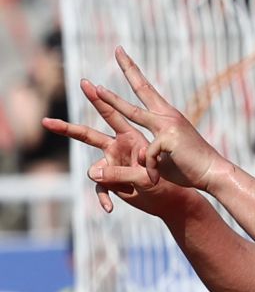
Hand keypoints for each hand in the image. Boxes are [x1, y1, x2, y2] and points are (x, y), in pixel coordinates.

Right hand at [43, 74, 182, 215]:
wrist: (171, 199)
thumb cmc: (165, 181)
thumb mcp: (143, 177)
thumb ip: (119, 174)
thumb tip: (93, 173)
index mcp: (129, 136)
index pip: (110, 115)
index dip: (98, 99)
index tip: (87, 83)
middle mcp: (117, 147)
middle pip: (88, 136)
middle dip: (68, 129)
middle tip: (46, 121)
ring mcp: (112, 165)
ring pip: (94, 168)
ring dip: (107, 179)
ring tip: (128, 188)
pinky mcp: (111, 182)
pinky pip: (100, 188)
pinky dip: (105, 198)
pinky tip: (110, 208)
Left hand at [87, 47, 228, 191]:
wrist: (213, 173)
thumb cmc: (189, 166)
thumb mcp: (164, 156)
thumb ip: (148, 152)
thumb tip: (137, 152)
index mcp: (165, 116)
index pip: (146, 90)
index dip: (134, 72)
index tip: (123, 55)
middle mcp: (167, 115)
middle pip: (142, 88)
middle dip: (128, 68)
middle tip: (118, 49)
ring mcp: (168, 125)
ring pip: (134, 112)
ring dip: (113, 100)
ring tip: (98, 90)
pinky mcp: (168, 139)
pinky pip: (146, 153)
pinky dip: (147, 168)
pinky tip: (154, 177)